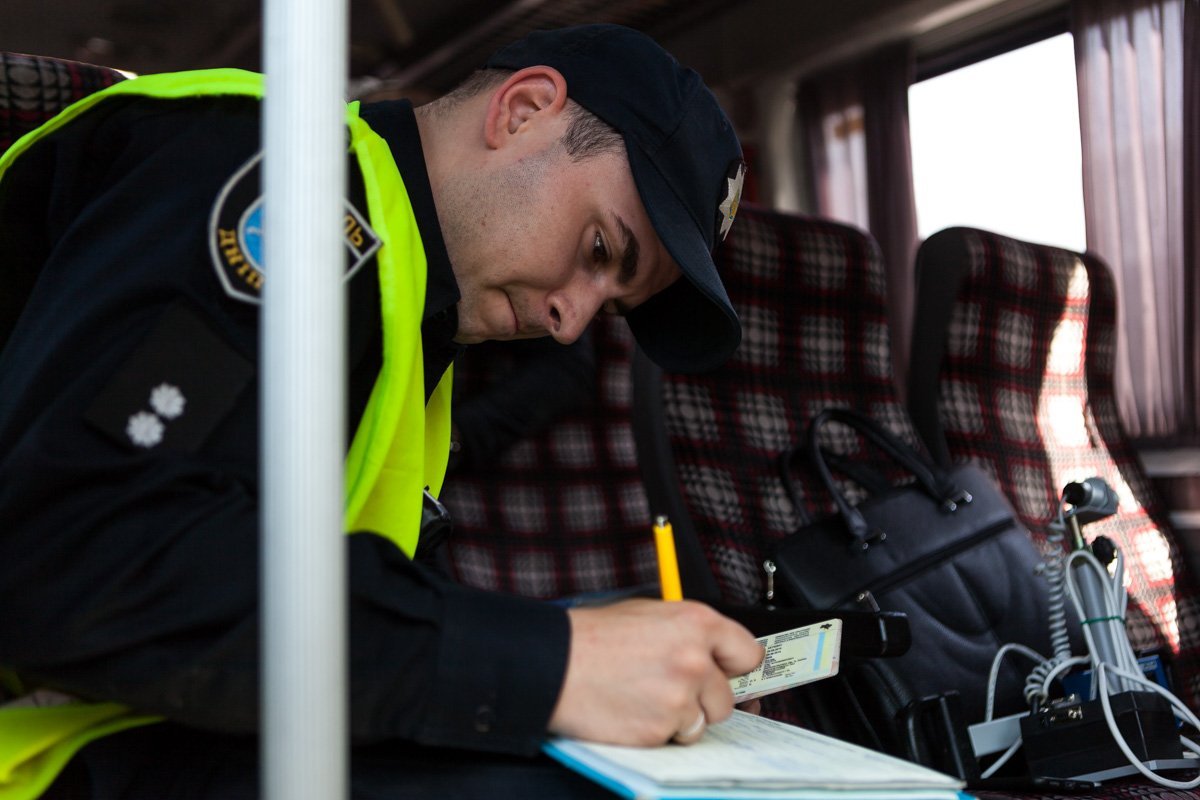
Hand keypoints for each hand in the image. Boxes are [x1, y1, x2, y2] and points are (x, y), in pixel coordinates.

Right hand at [547, 599, 763, 745]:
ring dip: (681, 717)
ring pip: (703, 721)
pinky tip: (634, 710)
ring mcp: (680, 697)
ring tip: (646, 696)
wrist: (554, 663)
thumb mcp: (649, 614)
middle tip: (670, 687)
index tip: (728, 674)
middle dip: (704, 698)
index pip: (749, 654)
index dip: (735, 667)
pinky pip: (676, 737)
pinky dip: (659, 730)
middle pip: (727, 697)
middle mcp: (695, 659)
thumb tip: (717, 656)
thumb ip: (689, 633)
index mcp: (696, 623)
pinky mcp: (662, 728)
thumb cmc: (593, 638)